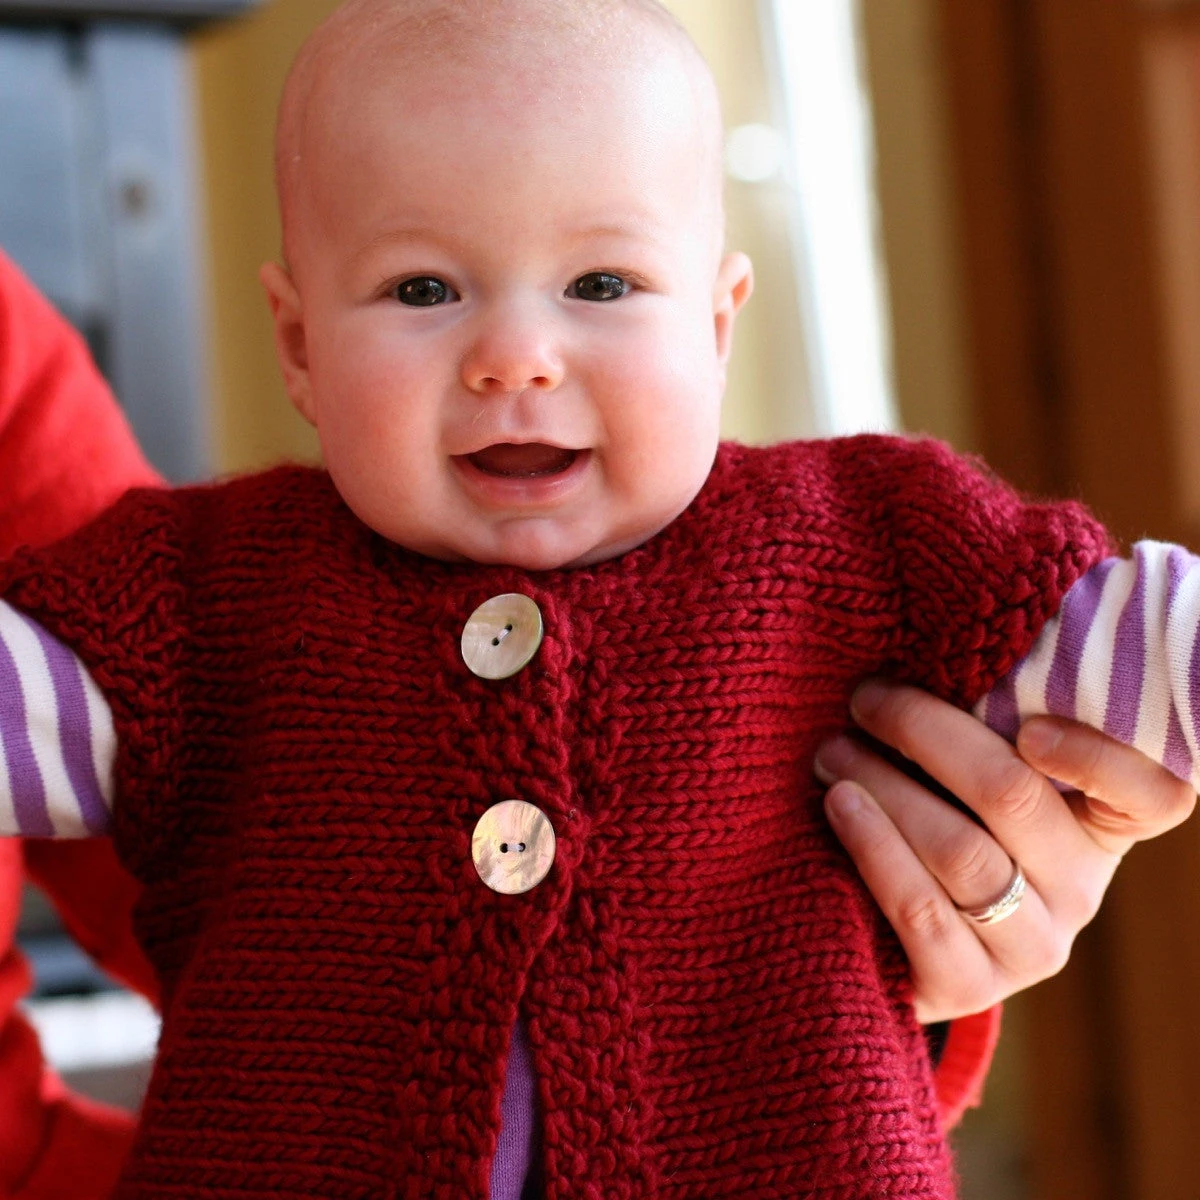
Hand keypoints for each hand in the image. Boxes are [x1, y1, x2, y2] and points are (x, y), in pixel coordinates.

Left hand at [814, 679, 1196, 1023]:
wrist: (892, 933)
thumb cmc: (937, 814)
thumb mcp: (974, 772)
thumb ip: (983, 724)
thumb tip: (930, 641)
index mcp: (1099, 826)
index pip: (1154, 795)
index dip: (1102, 756)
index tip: (1027, 725)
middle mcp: (1079, 890)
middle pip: (1015, 797)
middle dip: (924, 731)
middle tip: (864, 699)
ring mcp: (1030, 947)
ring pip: (961, 852)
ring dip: (885, 785)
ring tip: (831, 749)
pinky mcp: (969, 987)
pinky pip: (921, 911)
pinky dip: (873, 846)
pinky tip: (839, 805)